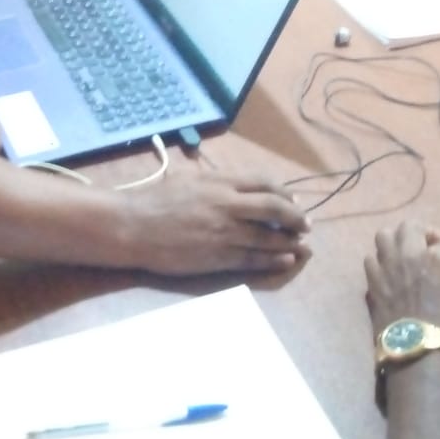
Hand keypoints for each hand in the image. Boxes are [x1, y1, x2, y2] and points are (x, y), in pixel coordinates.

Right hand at [119, 171, 310, 275]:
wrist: (133, 227)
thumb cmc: (155, 199)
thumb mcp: (189, 178)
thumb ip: (216, 180)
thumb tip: (237, 184)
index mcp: (221, 181)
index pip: (265, 183)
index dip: (285, 193)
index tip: (293, 200)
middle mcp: (229, 205)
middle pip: (275, 209)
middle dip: (296, 218)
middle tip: (305, 225)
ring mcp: (225, 233)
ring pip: (269, 237)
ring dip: (290, 242)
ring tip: (303, 245)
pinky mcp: (218, 257)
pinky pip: (254, 259)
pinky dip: (274, 259)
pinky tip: (286, 260)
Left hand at [365, 221, 439, 346]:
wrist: (420, 354)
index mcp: (438, 257)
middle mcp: (409, 255)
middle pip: (409, 227)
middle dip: (422, 234)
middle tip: (430, 251)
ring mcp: (387, 268)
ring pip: (384, 237)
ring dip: (396, 243)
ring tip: (406, 257)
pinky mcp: (372, 284)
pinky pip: (370, 260)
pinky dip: (380, 263)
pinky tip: (390, 276)